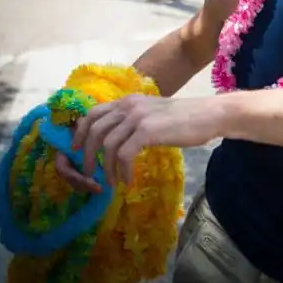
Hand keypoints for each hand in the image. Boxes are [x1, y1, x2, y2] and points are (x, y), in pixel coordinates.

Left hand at [71, 94, 222, 185]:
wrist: (206, 115)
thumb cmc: (183, 118)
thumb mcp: (152, 114)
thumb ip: (133, 121)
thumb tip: (117, 139)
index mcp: (127, 101)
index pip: (93, 113)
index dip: (80, 133)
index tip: (76, 150)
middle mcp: (128, 105)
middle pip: (94, 130)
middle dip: (87, 154)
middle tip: (89, 172)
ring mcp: (137, 117)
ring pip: (108, 145)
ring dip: (107, 167)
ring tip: (112, 181)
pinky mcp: (147, 131)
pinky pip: (124, 155)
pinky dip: (122, 170)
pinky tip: (128, 180)